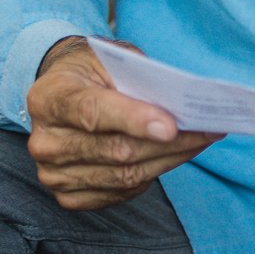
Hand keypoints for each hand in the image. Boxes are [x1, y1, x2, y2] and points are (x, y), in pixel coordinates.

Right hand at [24, 36, 220, 210]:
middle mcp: (45, 140)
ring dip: (170, 160)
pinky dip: (152, 175)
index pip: (92, 112)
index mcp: (49, 97)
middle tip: (209, 129)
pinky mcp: (67, 195)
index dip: (133, 120)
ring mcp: (52, 173)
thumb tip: (178, 108)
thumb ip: (138, 80)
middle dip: (170, 142)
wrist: (64, 92)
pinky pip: (119, 193)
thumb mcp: (111, 58)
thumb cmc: (94, 71)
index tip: (171, 125)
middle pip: (116, 150)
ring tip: (201, 141)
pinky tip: (173, 157)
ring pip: (124, 176)